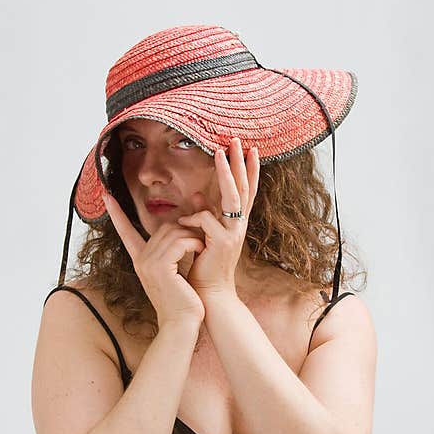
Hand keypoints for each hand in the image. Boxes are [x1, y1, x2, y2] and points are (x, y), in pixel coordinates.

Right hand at [102, 191, 206, 328]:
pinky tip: (200, 249)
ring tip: (201, 246)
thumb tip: (178, 229)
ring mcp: (147, 263)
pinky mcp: (160, 267)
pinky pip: (179, 242)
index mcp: (140, 260)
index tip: (106, 196)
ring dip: (191, 235)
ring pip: (172, 232)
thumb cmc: (182, 300)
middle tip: (199, 238)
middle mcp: (140, 260)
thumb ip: (171, 251)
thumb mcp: (174, 272)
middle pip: (162, 227)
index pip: (126, 231)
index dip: (116, 214)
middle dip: (184, 228)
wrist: (182, 323)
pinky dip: (193, 242)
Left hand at [175, 138, 259, 298]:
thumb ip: (204, 215)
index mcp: (235, 223)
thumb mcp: (204, 236)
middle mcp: (239, 226)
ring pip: (232, 197)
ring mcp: (234, 234)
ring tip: (219, 152)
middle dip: (241, 162)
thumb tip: (197, 195)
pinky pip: (206, 220)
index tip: (249, 149)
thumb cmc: (204, 266)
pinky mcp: (223, 243)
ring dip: (225, 172)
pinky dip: (193, 217)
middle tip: (238, 139)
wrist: (208, 294)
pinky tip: (183, 223)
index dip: (248, 170)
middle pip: (244, 187)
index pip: (245, 191)